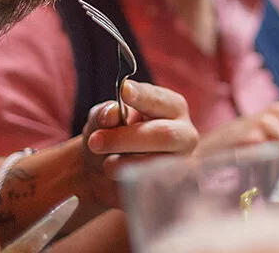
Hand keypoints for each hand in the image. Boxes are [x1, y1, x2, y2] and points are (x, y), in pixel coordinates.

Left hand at [81, 80, 198, 207]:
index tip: (124, 90)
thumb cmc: (108, 136)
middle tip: (95, 142)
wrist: (98, 173)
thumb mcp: (101, 119)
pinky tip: (119, 178)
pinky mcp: (172, 190)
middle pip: (164, 134)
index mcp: (171, 108)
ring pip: (156, 164)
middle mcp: (183, 134)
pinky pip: (150, 188)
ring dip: (123, 163)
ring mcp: (181, 163)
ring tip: (106, 164)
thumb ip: (105, 113)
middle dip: (125, 138)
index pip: (160, 100)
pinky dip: (128, 182)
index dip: (143, 96)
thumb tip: (112, 114)